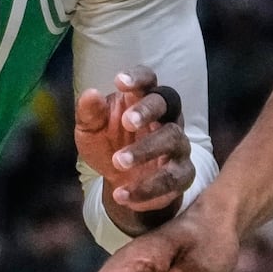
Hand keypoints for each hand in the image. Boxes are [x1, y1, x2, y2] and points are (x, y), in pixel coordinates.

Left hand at [76, 67, 193, 226]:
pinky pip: (172, 178)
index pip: (148, 79)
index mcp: (143, 99)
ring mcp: (178, 144)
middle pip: (168, 102)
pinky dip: (147, 188)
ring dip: (146, 150)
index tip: (119, 82)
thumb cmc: (108, 145)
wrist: (121, 183)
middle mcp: (166, 117)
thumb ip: (89, 113)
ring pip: (173, 139)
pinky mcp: (183, 173)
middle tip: (127, 122)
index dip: (138, 77)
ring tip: (118, 162)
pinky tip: (122, 193)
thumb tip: (91, 93)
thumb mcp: (90, 130)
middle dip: (148, 110)